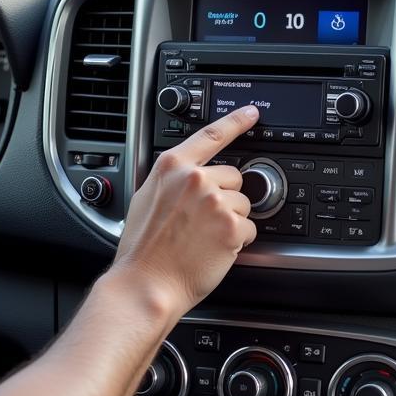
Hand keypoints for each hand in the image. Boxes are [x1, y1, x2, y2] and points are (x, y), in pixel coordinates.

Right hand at [111, 105, 259, 317]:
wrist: (146, 283)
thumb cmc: (143, 250)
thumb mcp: (146, 199)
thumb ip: (171, 180)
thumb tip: (188, 176)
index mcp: (172, 166)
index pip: (212, 134)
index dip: (236, 121)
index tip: (252, 112)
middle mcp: (195, 178)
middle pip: (234, 176)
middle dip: (225, 197)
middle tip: (201, 222)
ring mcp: (215, 201)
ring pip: (244, 204)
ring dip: (232, 221)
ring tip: (204, 238)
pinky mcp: (231, 226)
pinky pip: (250, 229)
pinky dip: (238, 242)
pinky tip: (213, 250)